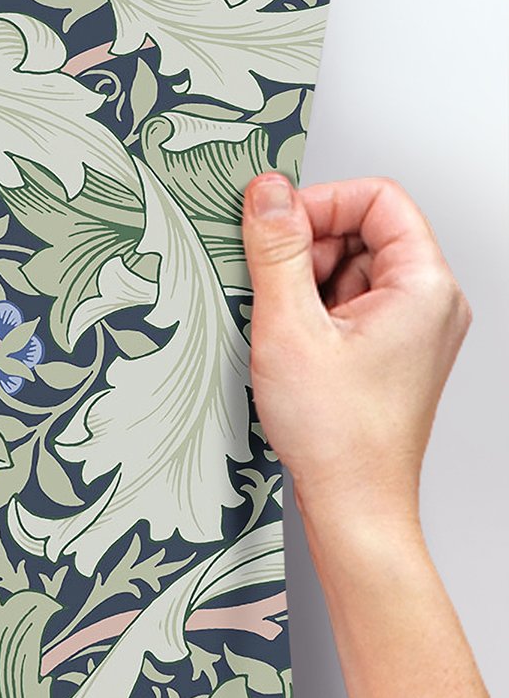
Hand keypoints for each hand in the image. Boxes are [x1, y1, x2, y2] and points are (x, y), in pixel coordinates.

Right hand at [242, 170, 470, 536]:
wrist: (354, 504)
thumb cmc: (338, 435)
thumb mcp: (289, 328)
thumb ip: (277, 251)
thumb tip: (267, 193)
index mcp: (424, 285)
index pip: (378, 199)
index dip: (320, 203)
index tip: (272, 226)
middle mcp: (430, 303)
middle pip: (364, 234)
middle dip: (308, 250)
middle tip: (270, 289)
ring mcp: (414, 331)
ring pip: (352, 272)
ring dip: (306, 288)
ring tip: (283, 332)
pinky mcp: (392, 355)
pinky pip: (350, 309)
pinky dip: (314, 318)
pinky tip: (292, 350)